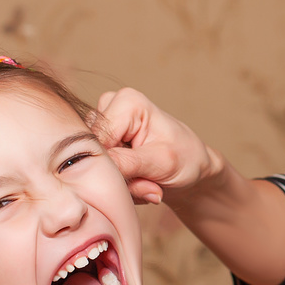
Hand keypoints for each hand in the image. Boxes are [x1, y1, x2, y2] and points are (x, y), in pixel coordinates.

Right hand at [93, 88, 218, 204]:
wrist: (194, 169)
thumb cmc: (186, 159)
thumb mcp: (161, 162)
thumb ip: (126, 164)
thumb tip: (90, 169)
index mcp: (126, 101)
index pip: (97, 142)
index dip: (114, 168)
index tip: (142, 176)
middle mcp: (109, 107)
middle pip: (93, 153)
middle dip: (118, 177)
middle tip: (148, 183)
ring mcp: (102, 125)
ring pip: (93, 164)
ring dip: (119, 182)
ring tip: (146, 179)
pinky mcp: (101, 142)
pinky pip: (96, 169)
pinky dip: (118, 183)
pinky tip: (137, 179)